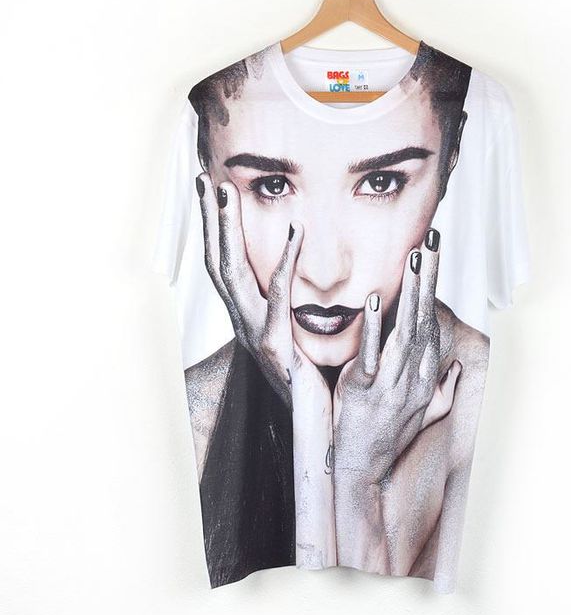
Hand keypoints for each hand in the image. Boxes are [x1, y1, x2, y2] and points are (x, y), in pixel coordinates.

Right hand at [196, 172, 336, 567]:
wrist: (321, 435)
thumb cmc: (319, 384)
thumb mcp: (306, 339)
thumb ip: (304, 308)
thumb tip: (313, 279)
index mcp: (252, 319)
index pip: (227, 266)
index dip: (218, 231)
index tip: (214, 194)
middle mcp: (245, 324)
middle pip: (218, 262)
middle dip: (210, 220)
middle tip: (205, 178)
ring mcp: (255, 335)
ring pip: (231, 274)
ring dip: (225, 231)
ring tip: (224, 192)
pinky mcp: (275, 348)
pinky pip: (278, 298)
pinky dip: (283, 263)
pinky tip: (294, 230)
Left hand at [332, 228, 462, 485]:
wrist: (363, 472)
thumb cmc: (390, 438)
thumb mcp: (425, 415)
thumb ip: (445, 389)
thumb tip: (459, 366)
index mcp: (425, 377)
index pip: (432, 323)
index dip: (433, 289)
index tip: (433, 257)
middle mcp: (413, 377)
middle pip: (424, 319)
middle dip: (429, 278)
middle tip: (431, 241)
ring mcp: (389, 385)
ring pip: (405, 332)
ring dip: (411, 293)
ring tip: (415, 259)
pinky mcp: (361, 392)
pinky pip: (371, 355)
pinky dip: (375, 327)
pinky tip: (378, 299)